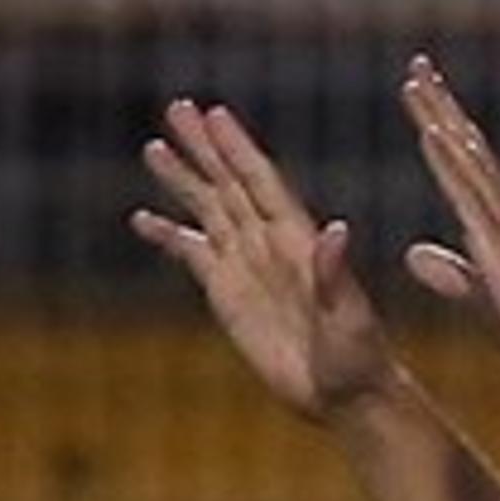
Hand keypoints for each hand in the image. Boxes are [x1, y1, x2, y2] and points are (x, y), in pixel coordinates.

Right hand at [130, 97, 395, 424]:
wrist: (344, 393)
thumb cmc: (357, 356)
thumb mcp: (349, 316)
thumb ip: (336, 276)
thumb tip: (337, 232)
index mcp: (297, 240)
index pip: (261, 182)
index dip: (238, 148)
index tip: (215, 115)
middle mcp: (268, 243)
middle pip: (229, 183)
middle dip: (203, 146)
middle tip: (177, 107)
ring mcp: (245, 265)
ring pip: (208, 210)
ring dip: (182, 179)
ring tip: (154, 148)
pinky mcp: (227, 293)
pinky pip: (192, 254)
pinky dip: (168, 235)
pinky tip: (142, 219)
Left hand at [398, 55, 499, 394]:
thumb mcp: (477, 295)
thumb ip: (447, 271)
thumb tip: (413, 252)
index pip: (465, 162)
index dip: (442, 124)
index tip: (421, 91)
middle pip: (466, 145)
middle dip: (441, 103)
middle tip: (416, 63)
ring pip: (466, 157)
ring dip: (440, 117)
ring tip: (416, 82)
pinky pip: (469, 191)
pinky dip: (449, 159)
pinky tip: (431, 132)